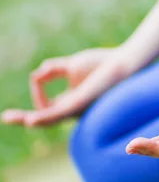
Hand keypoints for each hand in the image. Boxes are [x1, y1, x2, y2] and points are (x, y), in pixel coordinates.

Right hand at [1, 47, 132, 127]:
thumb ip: (53, 69)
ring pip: (49, 119)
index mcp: (70, 102)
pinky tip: (32, 119)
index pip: (45, 105)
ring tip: (12, 118)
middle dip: (24, 118)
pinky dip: (44, 116)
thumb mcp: (72, 65)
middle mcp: (72, 110)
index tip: (41, 72)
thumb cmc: (103, 64)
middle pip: (43, 118)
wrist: (124, 63)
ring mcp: (76, 109)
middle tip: (5, 117)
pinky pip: (60, 113)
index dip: (37, 89)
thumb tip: (36, 73)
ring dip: (30, 118)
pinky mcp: (81, 104)